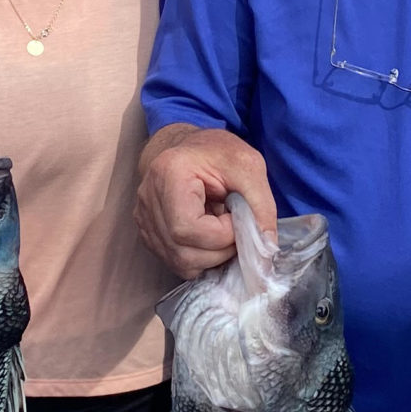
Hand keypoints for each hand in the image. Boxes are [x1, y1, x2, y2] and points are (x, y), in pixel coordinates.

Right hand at [136, 126, 277, 278]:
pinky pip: (176, 262)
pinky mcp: (148, 233)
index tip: (237, 218)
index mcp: (168, 175)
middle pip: (182, 252)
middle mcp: (148, 199)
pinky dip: (200, 259)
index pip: (186, 228)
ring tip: (224, 233)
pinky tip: (211, 239)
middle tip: (236, 231)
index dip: (221, 235)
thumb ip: (261, 205)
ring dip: (212, 258)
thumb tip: (266, 247)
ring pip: (179, 263)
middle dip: (219, 251)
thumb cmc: (217, 152)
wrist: (190, 148)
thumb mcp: (248, 166)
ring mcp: (144, 219)